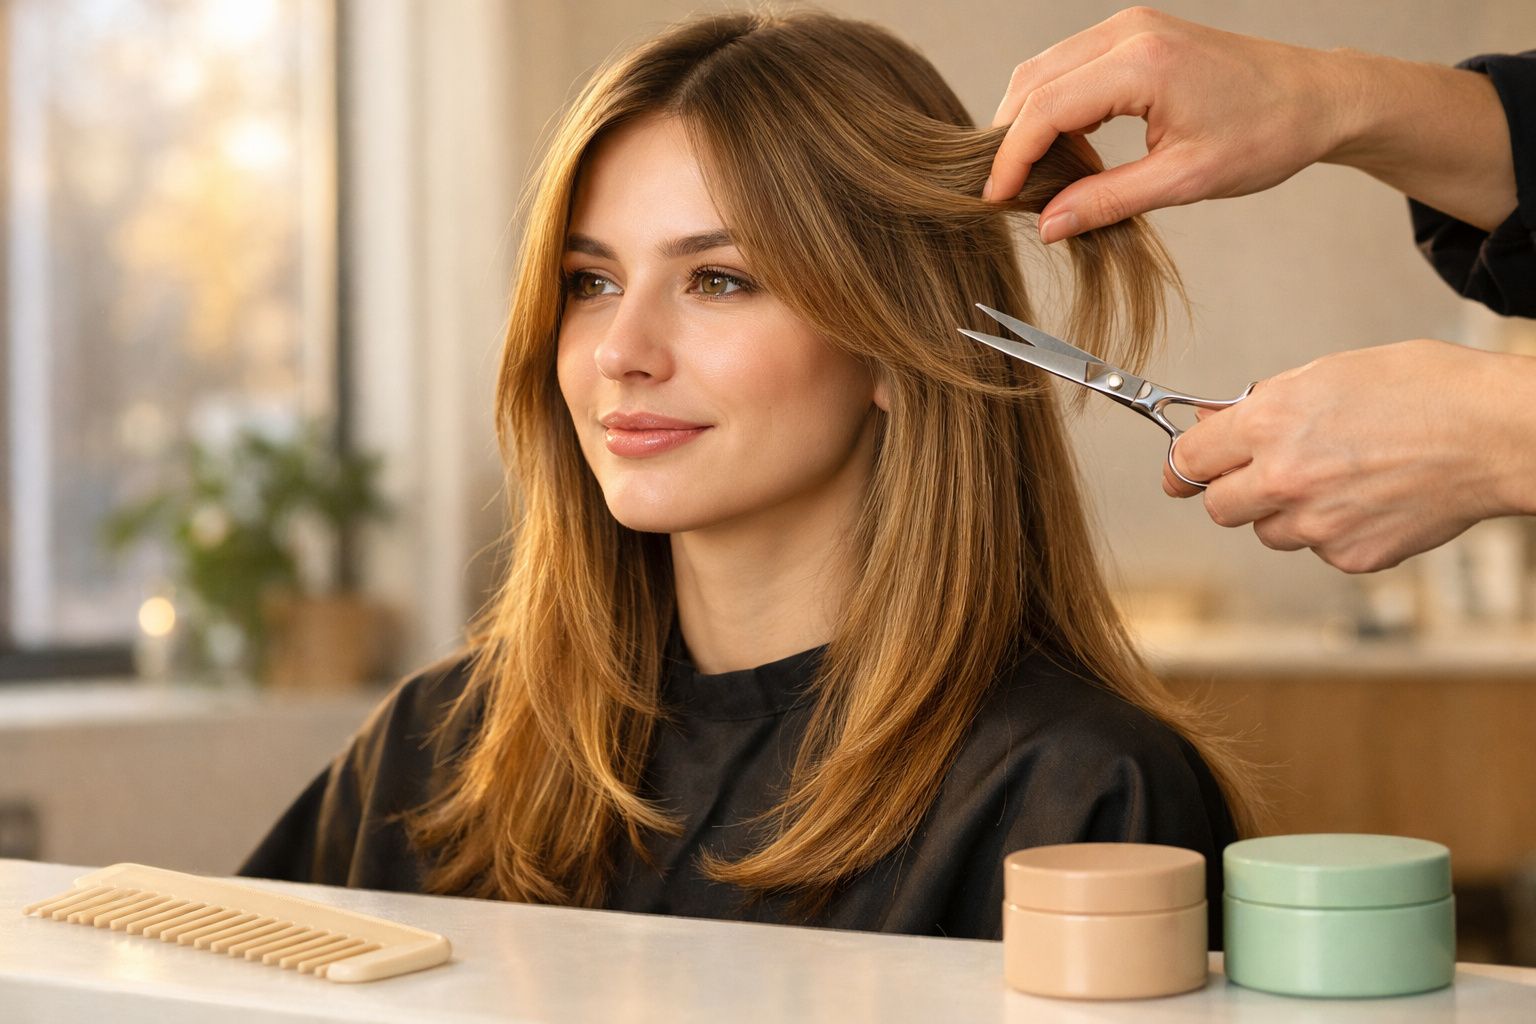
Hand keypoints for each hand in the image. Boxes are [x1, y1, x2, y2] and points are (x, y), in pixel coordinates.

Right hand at [988, 7, 1514, 239]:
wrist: (1319, 96)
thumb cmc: (1267, 134)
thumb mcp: (1185, 181)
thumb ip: (1108, 201)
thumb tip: (1048, 226)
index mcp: (1142, 63)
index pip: (1045, 109)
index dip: (1011, 158)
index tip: (995, 200)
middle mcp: (1127, 33)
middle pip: (1032, 81)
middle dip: (1010, 138)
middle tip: (1006, 193)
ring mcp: (1129, 27)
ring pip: (1044, 71)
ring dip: (1029, 122)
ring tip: (1033, 177)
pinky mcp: (1134, 35)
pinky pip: (1070, 67)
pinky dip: (1054, 107)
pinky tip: (1063, 149)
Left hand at [1163, 341, 1535, 572]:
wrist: (1497, 435)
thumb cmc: (1424, 390)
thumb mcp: (1329, 373)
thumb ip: (1262, 405)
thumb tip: (1211, 423)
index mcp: (1271, 424)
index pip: (1190, 459)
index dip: (1183, 465)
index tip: (1180, 472)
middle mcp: (1284, 479)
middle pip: (1219, 506)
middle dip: (1235, 490)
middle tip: (1268, 473)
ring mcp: (1317, 525)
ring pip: (1270, 532)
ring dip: (1287, 512)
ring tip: (1342, 478)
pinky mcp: (1351, 556)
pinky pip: (1319, 550)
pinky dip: (1334, 531)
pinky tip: (1372, 499)